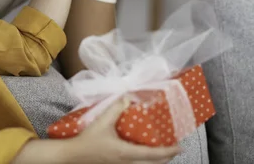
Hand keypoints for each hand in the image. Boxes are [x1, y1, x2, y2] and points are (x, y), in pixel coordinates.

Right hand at [64, 99, 181, 163]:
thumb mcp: (102, 122)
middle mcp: (127, 163)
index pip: (153, 155)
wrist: (74, 155)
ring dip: (156, 161)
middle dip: (166, 158)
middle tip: (174, 149)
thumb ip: (115, 108)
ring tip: (163, 152)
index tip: (180, 147)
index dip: (168, 152)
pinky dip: (146, 161)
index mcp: (126, 153)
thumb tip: (128, 97)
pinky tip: (143, 154)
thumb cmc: (88, 140)